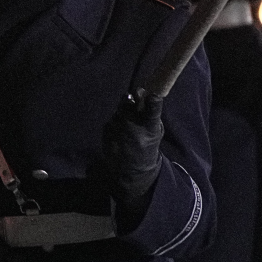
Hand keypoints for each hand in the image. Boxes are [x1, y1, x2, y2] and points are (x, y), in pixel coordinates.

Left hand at [103, 91, 163, 214]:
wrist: (132, 170)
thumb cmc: (147, 146)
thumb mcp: (155, 132)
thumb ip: (150, 113)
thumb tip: (140, 91)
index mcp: (150, 130)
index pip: (152, 113)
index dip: (152, 103)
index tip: (153, 95)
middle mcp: (133, 130)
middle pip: (128, 105)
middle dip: (130, 101)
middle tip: (132, 99)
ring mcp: (118, 132)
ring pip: (118, 111)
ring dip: (123, 112)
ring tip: (128, 124)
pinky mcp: (106, 132)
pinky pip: (112, 119)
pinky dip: (116, 122)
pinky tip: (120, 133)